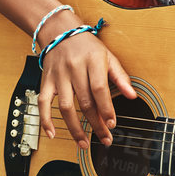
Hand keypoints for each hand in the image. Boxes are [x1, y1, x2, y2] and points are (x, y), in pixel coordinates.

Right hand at [39, 30, 134, 149]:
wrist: (59, 32)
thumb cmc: (87, 47)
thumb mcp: (108, 56)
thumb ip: (120, 77)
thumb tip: (132, 95)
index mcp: (92, 61)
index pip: (99, 89)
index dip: (106, 109)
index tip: (112, 124)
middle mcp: (74, 68)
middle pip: (84, 102)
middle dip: (96, 124)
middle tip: (105, 138)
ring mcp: (58, 76)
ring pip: (65, 107)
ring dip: (75, 128)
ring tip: (84, 143)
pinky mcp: (46, 81)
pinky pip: (42, 103)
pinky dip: (46, 120)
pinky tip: (52, 134)